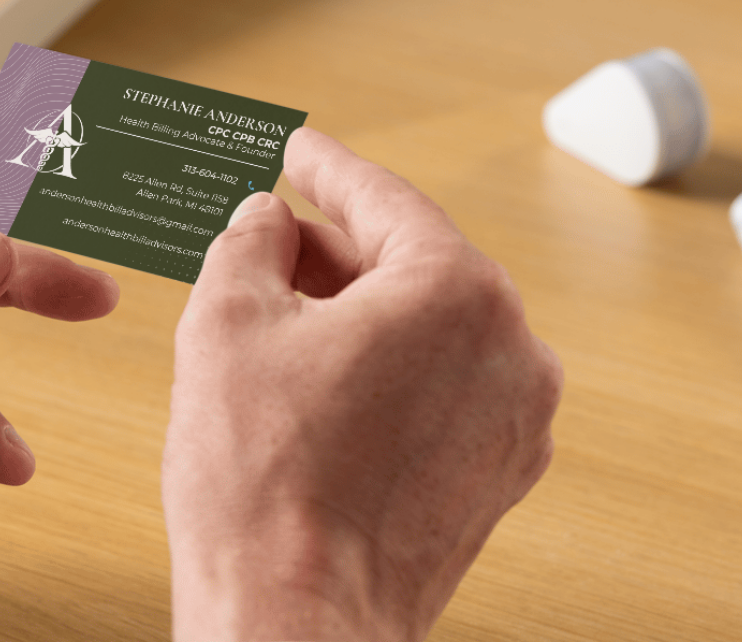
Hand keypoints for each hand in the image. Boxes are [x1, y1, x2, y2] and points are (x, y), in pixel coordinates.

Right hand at [163, 128, 560, 641]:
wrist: (294, 622)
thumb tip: (267, 219)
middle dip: (331, 249)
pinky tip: (317, 383)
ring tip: (275, 315)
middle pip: (411, 263)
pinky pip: (441, 391)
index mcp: (458, 291)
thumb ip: (250, 239)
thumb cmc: (263, 487)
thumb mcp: (226, 320)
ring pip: (428, 330)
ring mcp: (515, 420)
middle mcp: (511, 350)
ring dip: (356, 313)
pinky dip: (385, 372)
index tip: (296, 148)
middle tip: (264, 236)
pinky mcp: (498, 476)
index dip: (322, 166)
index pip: (381, 199)